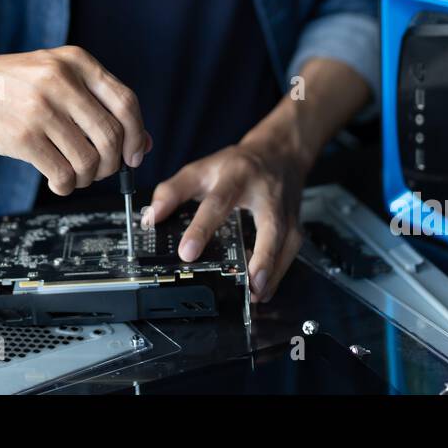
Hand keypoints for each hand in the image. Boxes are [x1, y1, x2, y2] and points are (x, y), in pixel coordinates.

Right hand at [0, 45, 149, 194]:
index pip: (126, 102)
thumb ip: (99, 103)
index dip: (135, 135)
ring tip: (74, 175)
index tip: (133, 155)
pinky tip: (58, 181)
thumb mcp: (58, 76)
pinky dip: (66, 185)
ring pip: (89, 159)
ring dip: (87, 177)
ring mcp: (41, 108)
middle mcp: (61, 80)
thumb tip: (142, 143)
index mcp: (76, 61)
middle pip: (111, 135)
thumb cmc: (13, 83)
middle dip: (111, 163)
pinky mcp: (23, 136)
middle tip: (100, 170)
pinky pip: (62, 173)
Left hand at [149, 139, 307, 302]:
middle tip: (250, 282)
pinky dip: (278, 274)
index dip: (201, 229)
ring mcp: (285, 212)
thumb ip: (173, 191)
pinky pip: (290, 254)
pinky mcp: (295, 226)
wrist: (280, 153)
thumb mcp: (201, 169)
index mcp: (237, 177)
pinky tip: (263, 290)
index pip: (218, 203)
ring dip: (272, 272)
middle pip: (269, 226)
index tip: (187, 252)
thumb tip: (151, 218)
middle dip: (262, 255)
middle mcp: (266, 195)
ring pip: (285, 243)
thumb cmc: (238, 165)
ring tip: (255, 294)